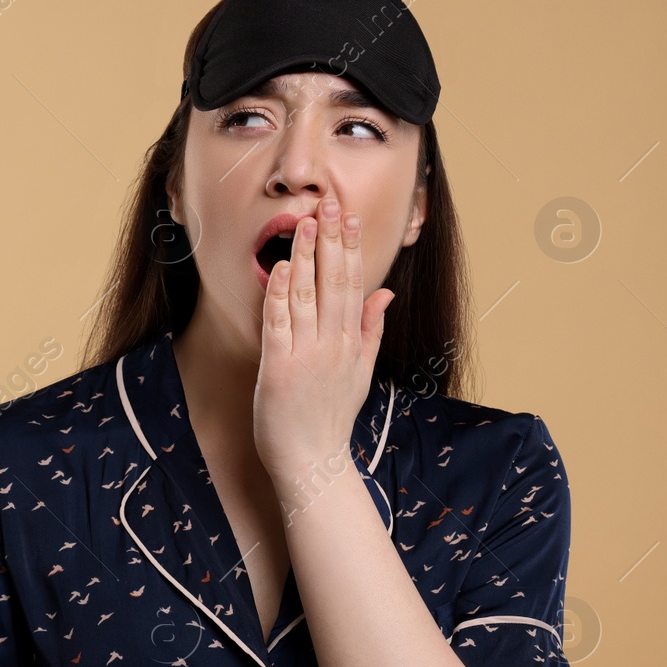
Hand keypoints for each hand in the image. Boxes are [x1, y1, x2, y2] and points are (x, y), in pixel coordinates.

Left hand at [253, 196, 394, 487]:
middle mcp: (333, 345)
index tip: (348, 216)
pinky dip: (281, 295)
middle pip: (334, 283)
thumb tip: (385, 292)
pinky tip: (281, 269)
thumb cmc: (329, 418)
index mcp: (351, 342)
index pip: (353, 284)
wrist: (313, 462)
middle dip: (331, 241)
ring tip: (304, 223)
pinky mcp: (280, 369)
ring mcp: (307, 356)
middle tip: (328, 204)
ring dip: (305, 257)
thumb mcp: (360, 372)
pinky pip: (280, 325)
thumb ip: (371, 329)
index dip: (350, 248)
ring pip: (307, 297)